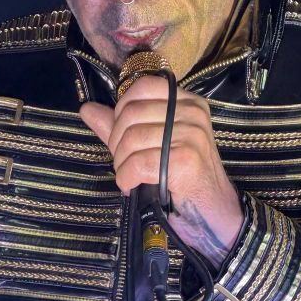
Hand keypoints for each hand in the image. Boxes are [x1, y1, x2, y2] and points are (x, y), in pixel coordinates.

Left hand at [79, 76, 243, 268]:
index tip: (122, 134)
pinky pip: (138, 163)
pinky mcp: (186, 160)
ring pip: (132, 139)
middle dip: (117, 142)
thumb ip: (121, 126)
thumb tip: (86, 109)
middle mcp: (193, 113)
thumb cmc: (183, 179)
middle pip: (132, 114)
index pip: (143, 87)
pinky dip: (126, 178)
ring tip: (129, 176)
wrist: (214, 213)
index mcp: (187, 102)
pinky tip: (131, 185)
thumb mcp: (152, 145)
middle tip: (123, 162)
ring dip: (121, 164)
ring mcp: (191, 135)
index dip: (122, 109)